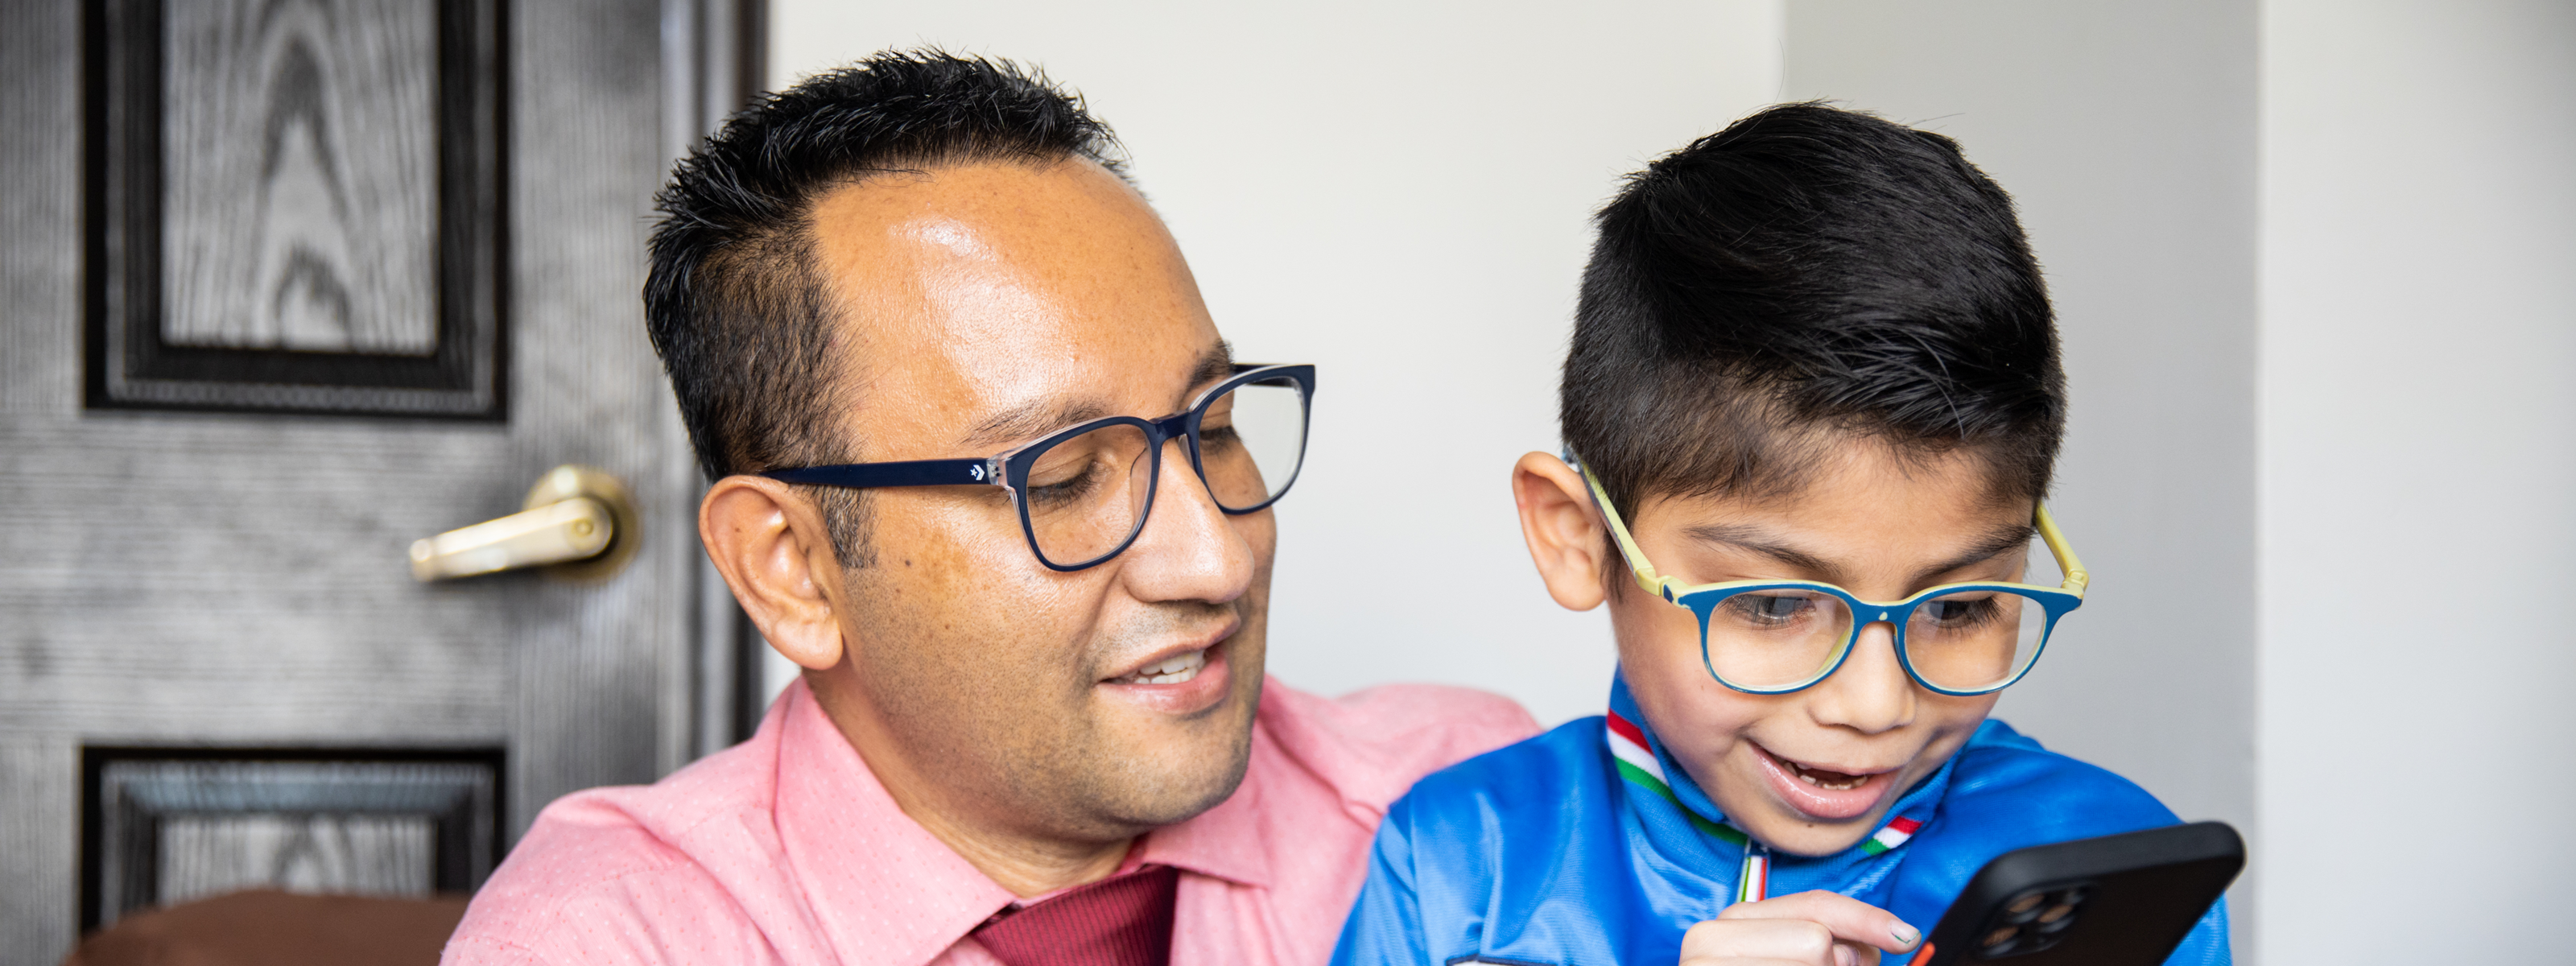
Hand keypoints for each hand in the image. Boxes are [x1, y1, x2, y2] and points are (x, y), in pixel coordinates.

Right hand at [1678, 890, 1922, 965]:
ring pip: (1813, 959)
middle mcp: (1711, 937)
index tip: (1905, 936)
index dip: (1867, 919)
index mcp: (1733, 922)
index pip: (1814, 906)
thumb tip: (1892, 939)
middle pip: (1817, 939)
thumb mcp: (1792, 962)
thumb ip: (1831, 947)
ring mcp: (1706, 965)